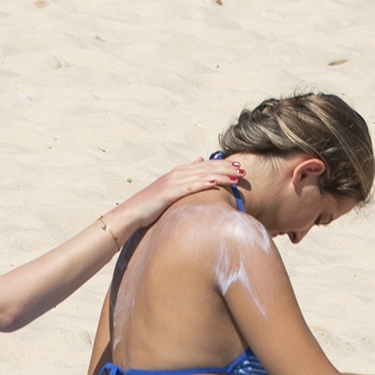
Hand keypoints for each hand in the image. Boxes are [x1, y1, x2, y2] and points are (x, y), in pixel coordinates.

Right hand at [121, 154, 247, 231]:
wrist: (131, 213)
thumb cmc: (151, 204)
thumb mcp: (169, 189)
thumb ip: (185, 177)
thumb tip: (199, 162)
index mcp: (178, 172)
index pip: (204, 165)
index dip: (222, 164)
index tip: (238, 165)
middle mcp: (176, 174)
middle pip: (206, 168)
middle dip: (226, 168)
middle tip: (243, 169)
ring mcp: (172, 182)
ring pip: (201, 176)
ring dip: (220, 175)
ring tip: (236, 176)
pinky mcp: (168, 193)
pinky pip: (189, 187)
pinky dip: (203, 184)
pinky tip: (215, 184)